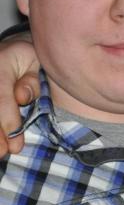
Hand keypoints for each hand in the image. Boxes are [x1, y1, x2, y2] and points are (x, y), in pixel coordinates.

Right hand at [0, 33, 38, 156]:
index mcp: (3, 61)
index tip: (14, 134)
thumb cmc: (33, 60)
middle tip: (4, 152)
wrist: (17, 52)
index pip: (1, 92)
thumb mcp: (39, 64)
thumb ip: (33, 81)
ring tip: (0, 152)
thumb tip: (21, 98)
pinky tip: (0, 143)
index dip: (7, 116)